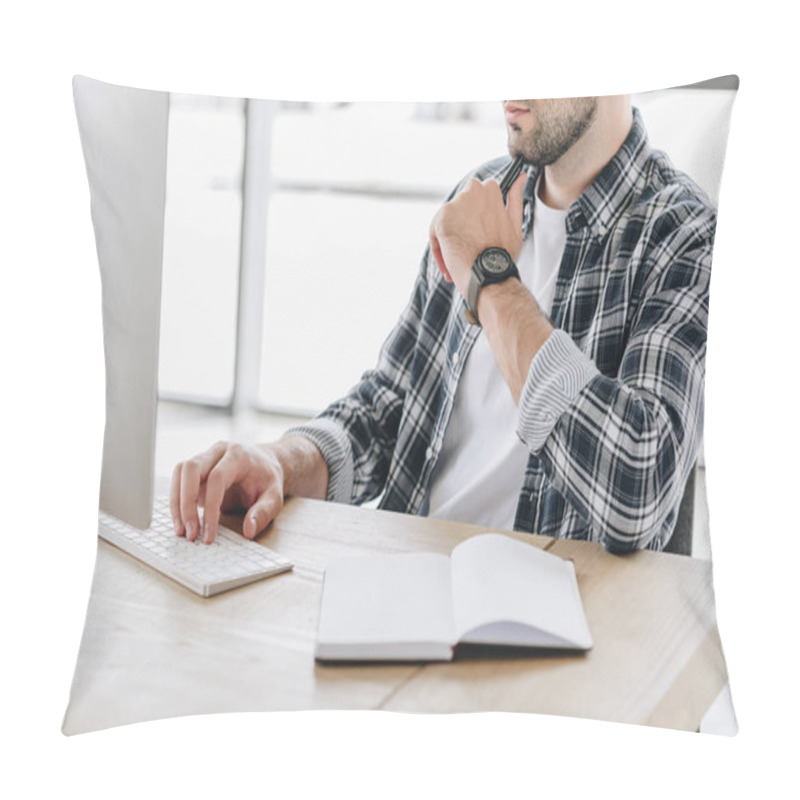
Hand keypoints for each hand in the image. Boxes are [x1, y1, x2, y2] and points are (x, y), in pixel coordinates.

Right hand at [170, 441, 285, 544]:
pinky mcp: (196, 469)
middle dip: (186, 503)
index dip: (210, 507)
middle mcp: (218, 452)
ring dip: (176, 503)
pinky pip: (179, 480)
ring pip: (180, 472)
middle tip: (190, 533)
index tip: (209, 534)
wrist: (265, 462)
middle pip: (190, 468)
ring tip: (181, 531)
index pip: (217, 477)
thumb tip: (248, 530)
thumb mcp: (275, 496)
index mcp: (239, 455)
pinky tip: (181, 522)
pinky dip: (176, 501)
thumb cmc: (268, 479)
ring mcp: (205, 458)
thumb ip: (264, 512)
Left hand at [429, 171, 526, 297]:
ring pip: (447, 222)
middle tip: (471, 247)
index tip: (481, 232)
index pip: (477, 196)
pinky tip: (450, 264)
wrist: (488, 274)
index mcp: (490, 190)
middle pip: (460, 208)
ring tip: (461, 260)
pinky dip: (440, 250)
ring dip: (452, 239)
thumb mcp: (514, 223)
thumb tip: (521, 178)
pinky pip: (435, 233)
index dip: (477, 218)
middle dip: (463, 226)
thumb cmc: (503, 254)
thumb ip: (515, 197)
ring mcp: (454, 205)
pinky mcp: (440, 220)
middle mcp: (471, 192)